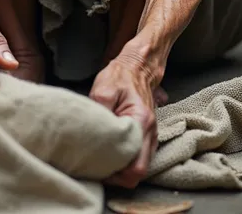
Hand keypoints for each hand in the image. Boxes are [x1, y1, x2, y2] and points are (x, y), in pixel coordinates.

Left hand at [89, 55, 156, 187]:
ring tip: (102, 163)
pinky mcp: (146, 134)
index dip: (118, 174)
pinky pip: (139, 156)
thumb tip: (90, 136)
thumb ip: (99, 113)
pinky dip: (126, 160)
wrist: (136, 66)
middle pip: (139, 172)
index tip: (99, 168)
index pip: (136, 165)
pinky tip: (110, 154)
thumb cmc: (120, 76)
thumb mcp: (103, 89)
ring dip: (122, 169)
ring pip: (140, 166)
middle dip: (119, 176)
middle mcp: (150, 132)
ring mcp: (151, 134)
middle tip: (98, 169)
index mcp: (141, 122)